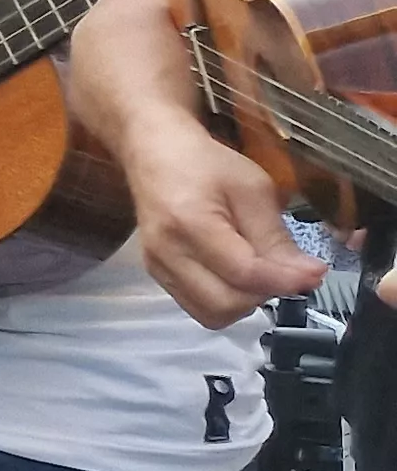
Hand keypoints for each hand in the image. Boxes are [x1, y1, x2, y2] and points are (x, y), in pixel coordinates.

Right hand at [119, 127, 325, 325]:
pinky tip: (236, 274)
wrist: (155, 155)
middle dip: (264, 294)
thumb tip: (307, 275)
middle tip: (284, 271)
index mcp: (190, 223)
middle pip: (225, 304)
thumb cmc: (205, 165)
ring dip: (244, 302)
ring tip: (258, 272)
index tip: (316, 274)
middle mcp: (166, 252)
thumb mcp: (252, 189)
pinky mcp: (157, 275)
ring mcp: (157, 268)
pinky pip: (198, 307)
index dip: (286, 279)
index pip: (245, 272)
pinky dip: (225, 299)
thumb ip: (276, 236)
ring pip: (211, 314)